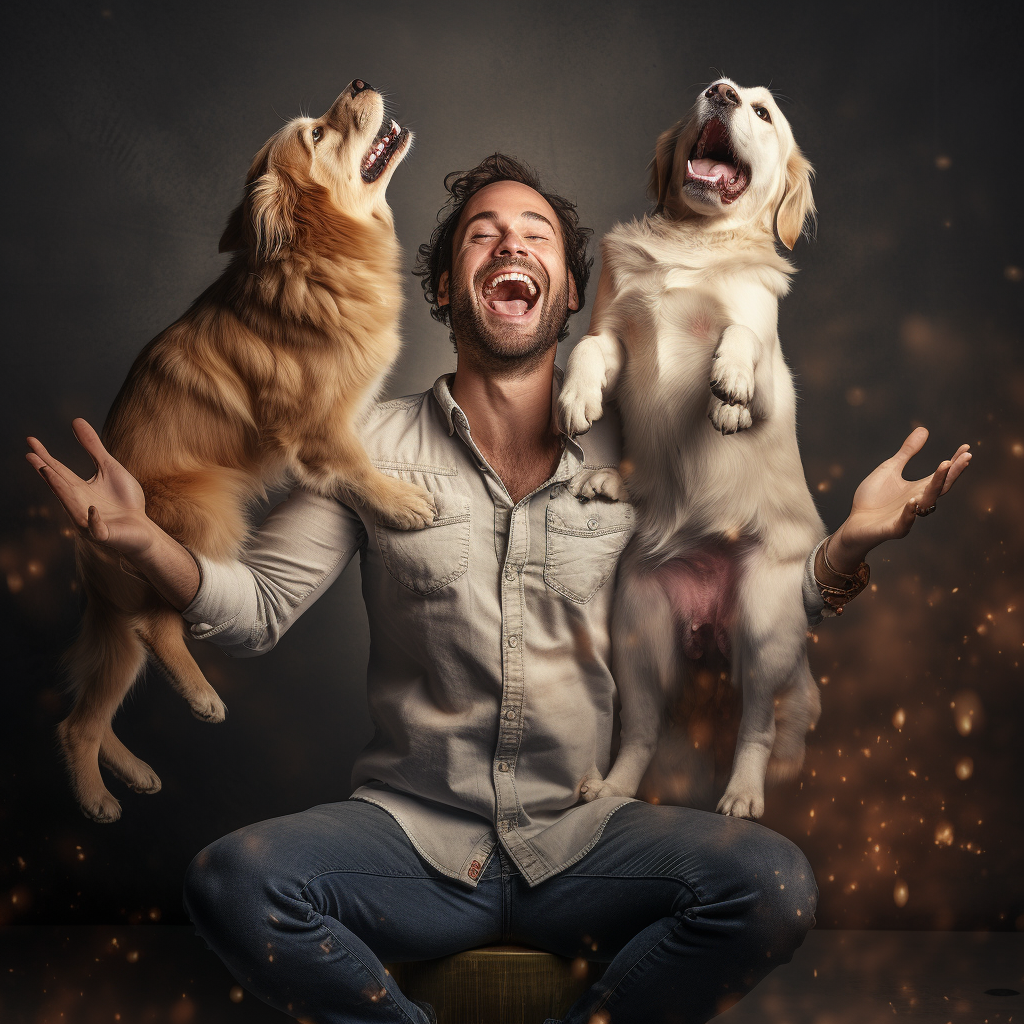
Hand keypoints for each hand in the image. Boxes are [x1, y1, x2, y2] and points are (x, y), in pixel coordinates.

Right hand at [26, 418, 156, 556]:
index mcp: (77, 489)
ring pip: (71, 507)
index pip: (58, 470)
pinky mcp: (104, 534)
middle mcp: (77, 505)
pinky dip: (93, 519)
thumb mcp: (109, 468)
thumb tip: (76, 420)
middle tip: (32, 456)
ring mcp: (89, 521)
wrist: (142, 528)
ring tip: (48, 473)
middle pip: (59, 486)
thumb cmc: (125, 500)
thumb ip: (93, 447)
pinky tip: (93, 508)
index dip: (44, 456)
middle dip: (46, 472)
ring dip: (60, 491)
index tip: (31, 440)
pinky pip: (96, 528)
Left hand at [828, 427, 970, 571]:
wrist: (855, 524)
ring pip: (926, 502)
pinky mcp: (893, 529)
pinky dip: (910, 513)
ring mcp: (907, 516)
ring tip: (945, 466)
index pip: (942, 475)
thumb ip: (907, 453)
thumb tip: (924, 429)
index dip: (954, 463)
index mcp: (918, 488)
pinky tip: (912, 501)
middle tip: (966, 457)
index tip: (966, 448)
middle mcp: (918, 502)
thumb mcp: (890, 469)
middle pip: (941, 487)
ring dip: (936, 485)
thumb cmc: (873, 498)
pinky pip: (905, 522)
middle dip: (953, 473)